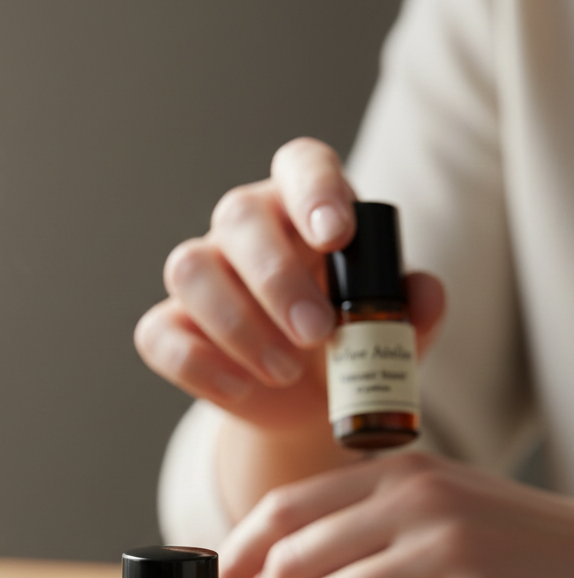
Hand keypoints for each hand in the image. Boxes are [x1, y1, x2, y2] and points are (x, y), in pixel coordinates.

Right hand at [134, 138, 443, 432]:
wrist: (304, 405)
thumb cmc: (347, 349)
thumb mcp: (390, 334)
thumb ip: (412, 312)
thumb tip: (425, 293)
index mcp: (302, 209)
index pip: (300, 165)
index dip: (314, 190)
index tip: (337, 236)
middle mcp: (244, 231)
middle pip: (238, 217)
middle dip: (277, 278)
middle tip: (317, 334)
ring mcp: (200, 276)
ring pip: (190, 269)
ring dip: (238, 324)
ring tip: (284, 372)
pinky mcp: (168, 327)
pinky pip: (159, 333)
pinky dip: (198, 364)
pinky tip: (241, 389)